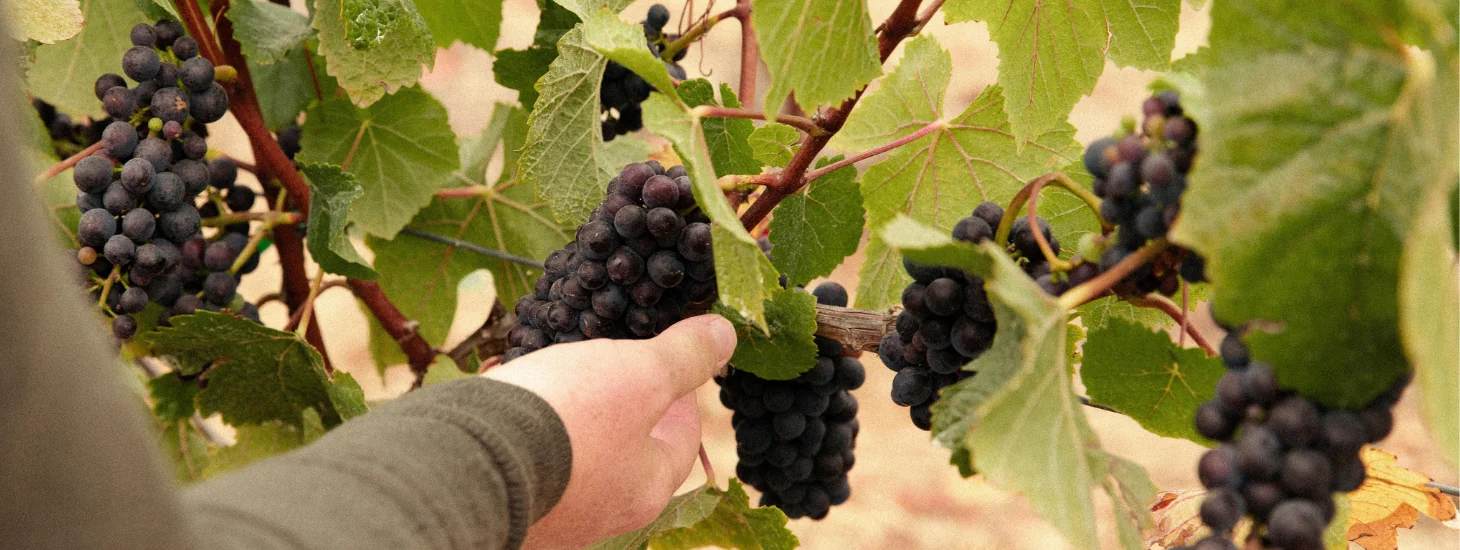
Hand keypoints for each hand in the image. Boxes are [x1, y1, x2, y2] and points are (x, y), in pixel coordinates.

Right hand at [485, 314, 737, 548]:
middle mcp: (600, 511)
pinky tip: (510, 389)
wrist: (467, 461)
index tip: (672, 364)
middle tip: (613, 363)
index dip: (683, 395)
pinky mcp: (504, 498)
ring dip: (569, 411)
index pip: (682, 440)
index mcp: (645, 489)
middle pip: (626, 449)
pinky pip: (524, 450)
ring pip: (572, 450)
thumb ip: (684, 357)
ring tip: (559, 368)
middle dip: (622, 403)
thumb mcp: (641, 375)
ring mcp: (550, 510)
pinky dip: (524, 419)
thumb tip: (726, 336)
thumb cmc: (570, 421)